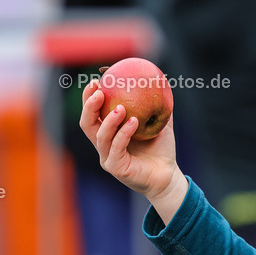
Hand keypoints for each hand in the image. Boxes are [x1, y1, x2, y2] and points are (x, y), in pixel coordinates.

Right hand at [79, 79, 187, 220]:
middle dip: (89, 106)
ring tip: (121, 107)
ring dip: (109, 120)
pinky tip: (134, 121)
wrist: (168, 175)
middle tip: (100, 90)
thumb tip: (160, 79)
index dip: (90, 97)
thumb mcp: (160, 123)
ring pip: (100, 136)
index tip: (97, 79)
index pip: (93, 113)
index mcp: (109, 133)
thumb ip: (157, 104)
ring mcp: (108, 158)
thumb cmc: (161, 149)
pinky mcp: (116, 168)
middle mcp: (104, 145)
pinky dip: (124, 133)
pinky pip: (117, 148)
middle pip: (87, 124)